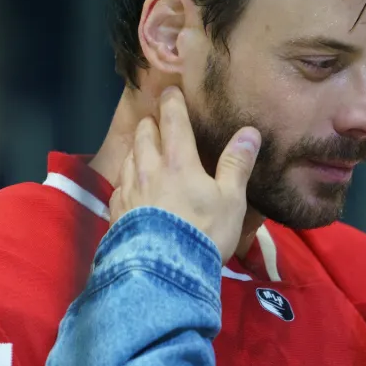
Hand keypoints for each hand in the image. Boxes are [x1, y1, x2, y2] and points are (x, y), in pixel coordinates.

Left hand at [109, 86, 260, 260]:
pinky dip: (127, 178)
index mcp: (178, 161)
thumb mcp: (231, 200)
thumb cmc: (204, 233)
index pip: (172, 120)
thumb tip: (249, 131)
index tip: (171, 92)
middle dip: (151, 124)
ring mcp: (128, 190)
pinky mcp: (116, 212)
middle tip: (159, 123)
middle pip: (144, 134)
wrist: (165, 273)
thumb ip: (236, 163)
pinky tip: (133, 187)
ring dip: (138, 149)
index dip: (172, 102)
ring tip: (146, 152)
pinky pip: (120, 185)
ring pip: (129, 156)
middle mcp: (148, 168)